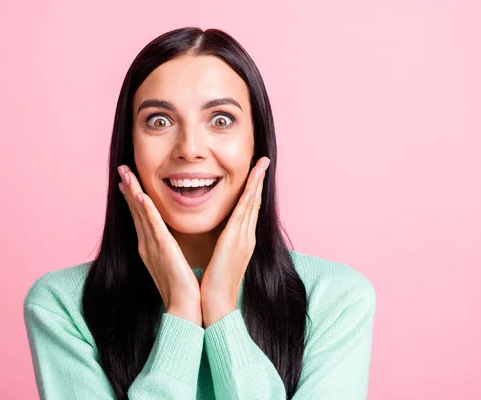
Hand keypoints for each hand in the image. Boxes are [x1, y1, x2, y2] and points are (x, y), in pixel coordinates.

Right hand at [118, 165, 201, 325]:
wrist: (184, 307)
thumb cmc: (181, 288)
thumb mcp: (172, 262)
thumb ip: (168, 248)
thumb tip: (169, 240)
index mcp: (150, 246)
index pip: (139, 216)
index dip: (132, 197)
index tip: (127, 181)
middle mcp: (146, 243)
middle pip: (135, 210)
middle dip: (128, 188)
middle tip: (121, 169)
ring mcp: (151, 245)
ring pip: (140, 212)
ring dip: (132, 191)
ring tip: (125, 173)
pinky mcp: (161, 248)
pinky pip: (152, 225)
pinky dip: (144, 209)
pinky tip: (139, 194)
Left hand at [200, 157, 269, 326]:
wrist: (217, 305)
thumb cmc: (216, 284)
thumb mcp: (222, 258)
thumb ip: (224, 244)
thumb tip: (222, 236)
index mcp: (243, 240)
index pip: (249, 209)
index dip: (254, 189)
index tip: (256, 172)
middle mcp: (247, 237)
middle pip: (255, 202)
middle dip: (259, 180)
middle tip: (264, 161)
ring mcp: (244, 239)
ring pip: (252, 204)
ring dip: (256, 183)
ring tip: (261, 164)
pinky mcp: (234, 243)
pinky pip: (242, 215)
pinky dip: (248, 198)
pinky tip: (251, 186)